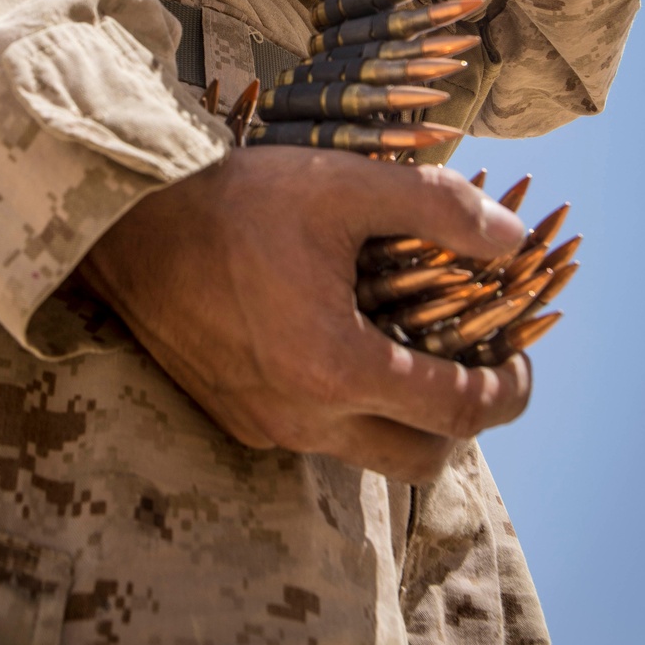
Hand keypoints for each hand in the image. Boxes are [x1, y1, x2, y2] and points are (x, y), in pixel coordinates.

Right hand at [79, 149, 530, 482]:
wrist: (121, 226)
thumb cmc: (232, 200)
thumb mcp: (343, 184)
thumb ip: (439, 208)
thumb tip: (513, 238)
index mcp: (338, 367)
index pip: (461, 412)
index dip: (510, 389)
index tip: (522, 357)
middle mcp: (304, 418)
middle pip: (423, 461)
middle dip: (466, 421)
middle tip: (475, 363)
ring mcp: (265, 427)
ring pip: (369, 454)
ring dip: (406, 416)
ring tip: (411, 348)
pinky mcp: (235, 420)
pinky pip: (318, 438)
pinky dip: (353, 409)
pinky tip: (345, 345)